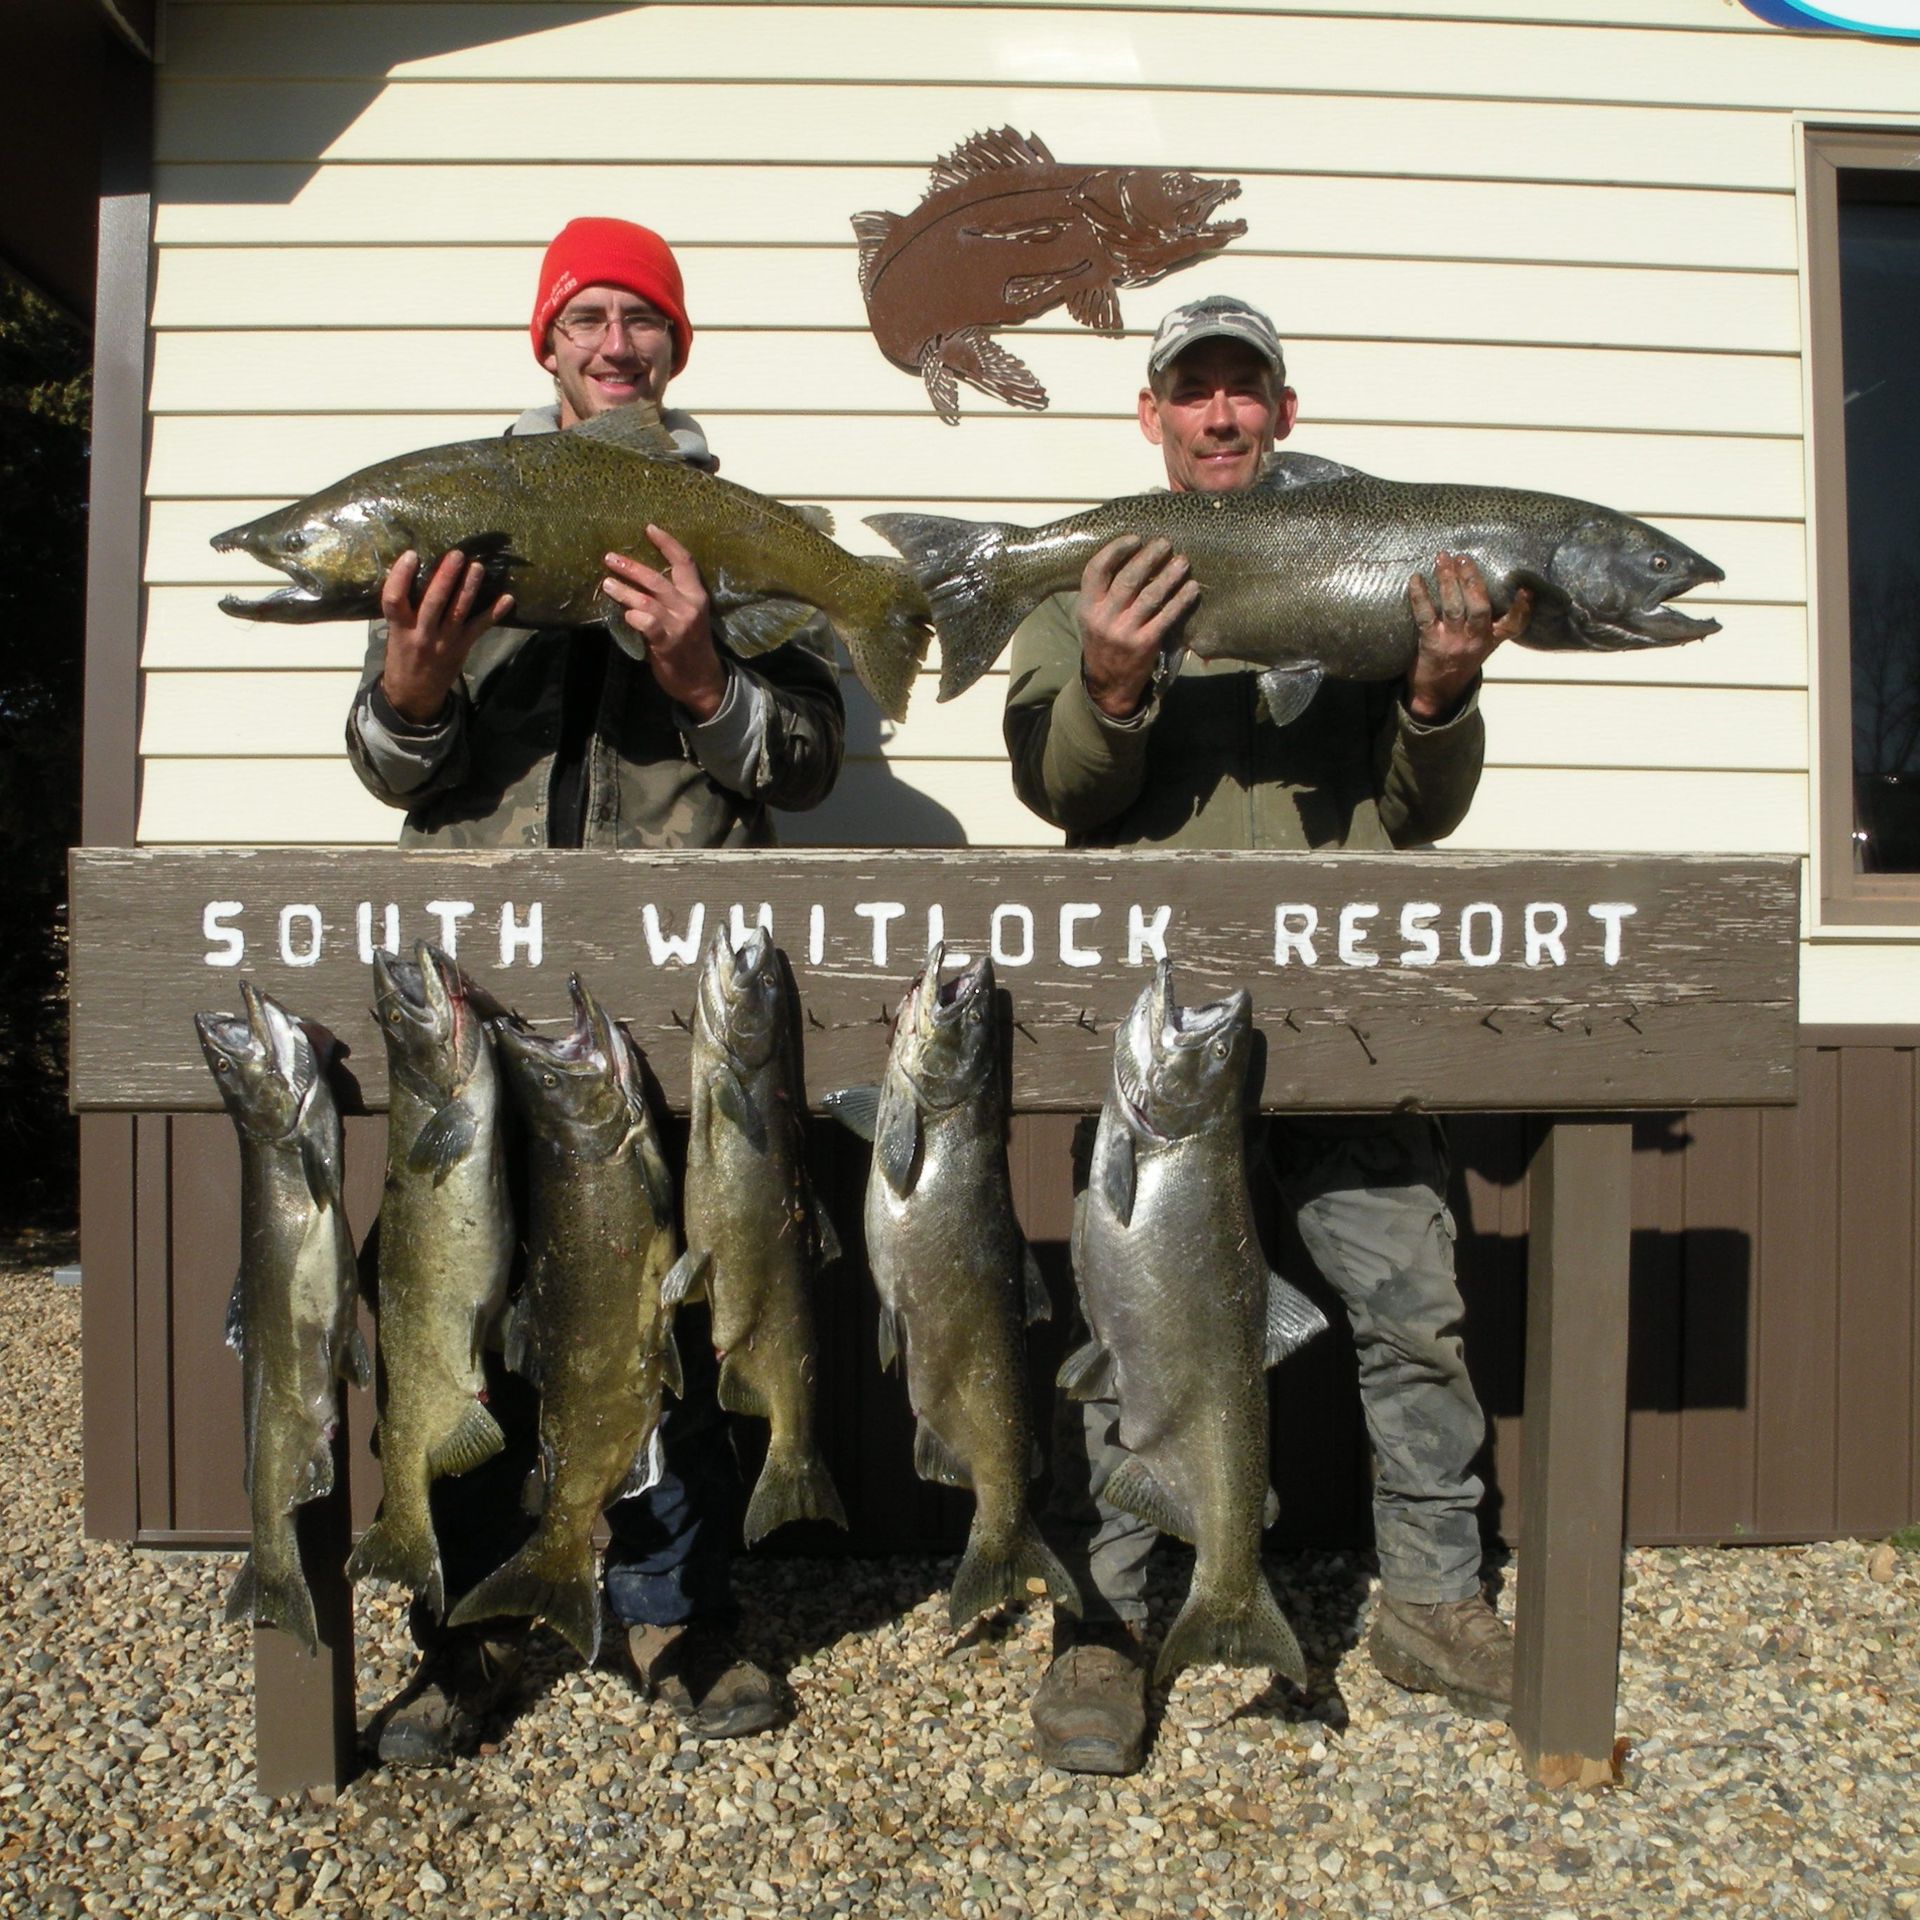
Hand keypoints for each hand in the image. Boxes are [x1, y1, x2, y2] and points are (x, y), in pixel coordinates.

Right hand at [376, 550, 513, 723]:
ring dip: (469, 588)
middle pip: (433, 602)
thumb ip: (403, 610)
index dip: (401, 576)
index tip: (411, 554)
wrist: (414, 693)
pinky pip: (480, 628)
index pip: (394, 600)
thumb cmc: (403, 656)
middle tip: (457, 555)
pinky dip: (494, 613)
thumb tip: (415, 573)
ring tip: (477, 567)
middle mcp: (421, 634)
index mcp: (398, 629)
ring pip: (458, 612)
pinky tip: (508, 599)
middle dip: (446, 578)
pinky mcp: (462, 647)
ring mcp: (444, 642)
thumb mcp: (395, 634)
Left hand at [603, 526, 726, 721]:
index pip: (684, 562)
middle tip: (610, 558)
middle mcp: (689, 607)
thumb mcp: (687, 617)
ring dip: (624, 591)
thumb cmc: (690, 646)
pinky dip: (632, 616)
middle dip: (631, 567)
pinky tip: (624, 614)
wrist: (702, 680)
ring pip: (646, 600)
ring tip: (607, 584)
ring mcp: (679, 625)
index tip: (649, 528)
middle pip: (657, 580)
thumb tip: (636, 582)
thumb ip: (669, 600)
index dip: (667, 543)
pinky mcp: (667, 642)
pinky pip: (646, 622)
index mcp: (697, 596)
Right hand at [1075, 535, 1200, 719]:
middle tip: (1165, 543)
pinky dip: (1181, 600)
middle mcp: (1104, 618)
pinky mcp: (1145, 644)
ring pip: (1150, 596)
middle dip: (1148, 557)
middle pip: (1128, 579)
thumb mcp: (1092, 616)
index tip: (1134, 539)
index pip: (1096, 570)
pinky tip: (1191, 588)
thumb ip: (1103, 591)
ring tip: (1183, 561)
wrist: (1108, 683)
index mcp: (1087, 606)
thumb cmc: (1103, 640)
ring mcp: (1125, 632)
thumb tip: (1132, 555)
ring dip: (1169, 576)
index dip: (1115, 550)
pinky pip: (1166, 616)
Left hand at [1405, 551, 1532, 721]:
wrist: (1436, 694)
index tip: (1525, 590)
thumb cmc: (1458, 662)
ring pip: (1453, 606)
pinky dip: (1420, 596)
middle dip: (1472, 580)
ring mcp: (1452, 642)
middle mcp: (1474, 640)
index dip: (1522, 608)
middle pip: (1479, 607)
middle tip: (1463, 558)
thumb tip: (1492, 587)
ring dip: (1447, 580)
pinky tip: (1416, 579)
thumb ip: (1489, 623)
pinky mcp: (1430, 643)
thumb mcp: (1482, 645)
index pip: (1514, 625)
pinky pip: (1425, 615)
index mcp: (1490, 640)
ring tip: (1442, 559)